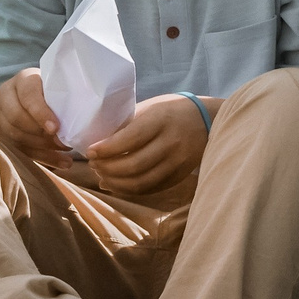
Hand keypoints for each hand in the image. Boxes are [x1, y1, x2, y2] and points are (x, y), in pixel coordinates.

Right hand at [0, 68, 76, 171]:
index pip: (28, 95)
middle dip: (41, 135)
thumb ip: (66, 97)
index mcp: (23, 79)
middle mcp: (6, 95)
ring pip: (15, 136)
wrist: (35, 96)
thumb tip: (83, 120)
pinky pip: (17, 149)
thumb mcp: (59, 86)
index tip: (55, 128)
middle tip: (63, 143)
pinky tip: (61, 163)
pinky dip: (41, 158)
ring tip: (65, 154)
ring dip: (42, 148)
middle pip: (16, 118)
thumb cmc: (54, 90)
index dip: (40, 113)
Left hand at [83, 94, 213, 198]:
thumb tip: (98, 141)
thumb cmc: (172, 110)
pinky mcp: (180, 175)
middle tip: (94, 165)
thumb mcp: (151, 108)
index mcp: (161, 120)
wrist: (208, 120)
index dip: (106, 149)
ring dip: (116, 183)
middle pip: (133, 165)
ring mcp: (178, 162)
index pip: (129, 139)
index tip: (90, 152)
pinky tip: (117, 185)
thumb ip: (128, 124)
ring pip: (140, 182)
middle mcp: (171, 142)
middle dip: (107, 168)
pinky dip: (130, 190)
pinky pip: (151, 188)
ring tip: (102, 177)